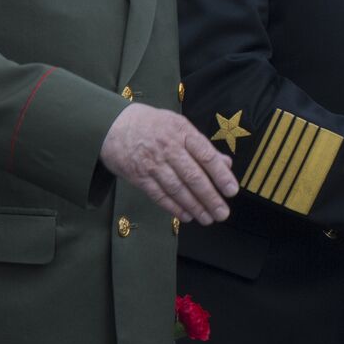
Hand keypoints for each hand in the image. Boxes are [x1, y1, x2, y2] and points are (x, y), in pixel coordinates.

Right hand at [99, 103, 237, 224]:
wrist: (112, 125)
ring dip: (194, 206)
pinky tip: (186, 216)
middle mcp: (168, 147)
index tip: (232, 191)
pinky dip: (173, 207)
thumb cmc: (152, 124)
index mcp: (182, 131)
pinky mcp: (138, 176)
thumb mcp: (179, 125)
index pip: (206, 155)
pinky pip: (159, 195)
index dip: (220, 174)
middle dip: (210, 197)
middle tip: (223, 213)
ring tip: (207, 218)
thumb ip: (202, 145)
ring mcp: (152, 163)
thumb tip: (226, 163)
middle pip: (193, 176)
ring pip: (177, 188)